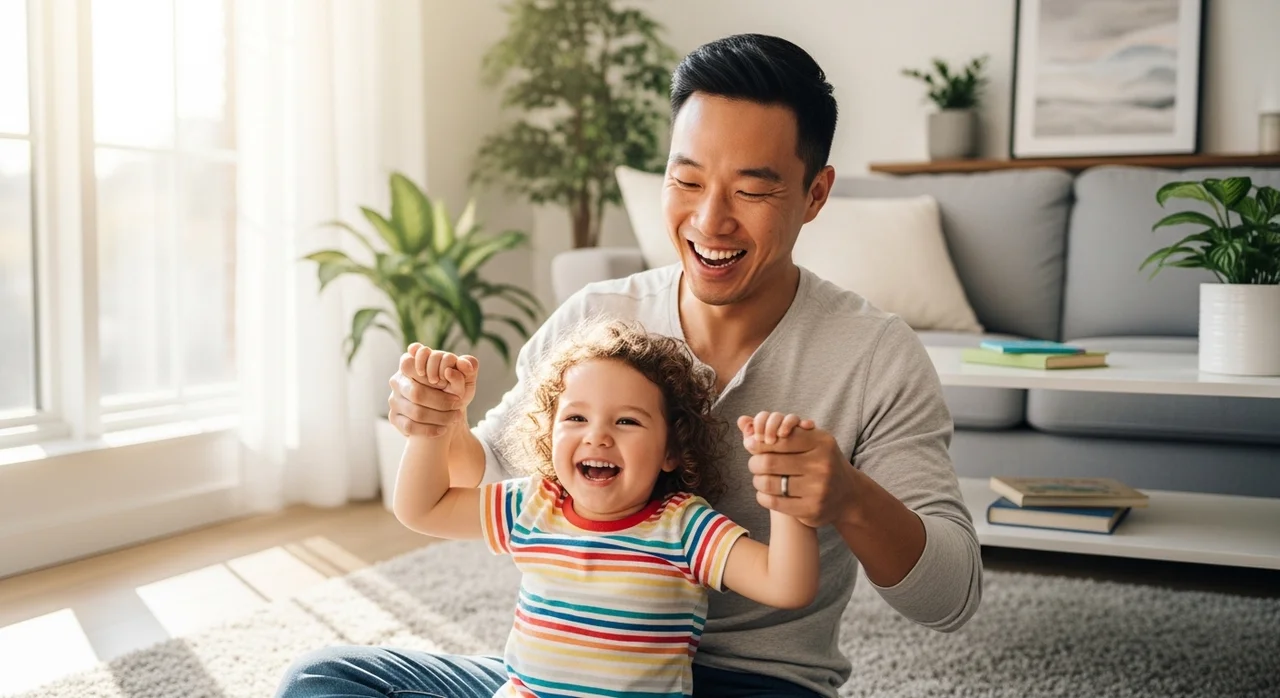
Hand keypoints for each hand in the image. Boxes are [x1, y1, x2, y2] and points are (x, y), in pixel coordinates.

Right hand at [387, 344, 478, 437]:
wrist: (446, 412)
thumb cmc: (454, 389)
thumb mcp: (464, 377)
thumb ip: (467, 366)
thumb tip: (465, 363)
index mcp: (410, 363)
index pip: (413, 364)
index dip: (430, 374)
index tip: (447, 382)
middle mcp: (397, 380)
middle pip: (417, 393)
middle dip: (441, 401)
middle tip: (458, 403)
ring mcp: (394, 399)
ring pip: (415, 411)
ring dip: (439, 417)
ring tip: (455, 417)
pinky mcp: (394, 417)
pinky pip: (409, 426)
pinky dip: (429, 429)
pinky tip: (443, 429)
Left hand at [737, 411, 851, 527]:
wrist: (848, 494)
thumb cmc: (821, 461)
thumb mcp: (811, 440)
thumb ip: (780, 430)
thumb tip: (742, 421)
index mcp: (821, 443)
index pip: (779, 438)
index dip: (759, 441)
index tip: (751, 443)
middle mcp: (821, 465)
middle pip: (769, 461)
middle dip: (755, 462)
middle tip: (754, 463)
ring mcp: (817, 489)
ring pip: (768, 483)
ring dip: (757, 480)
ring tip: (759, 477)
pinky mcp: (811, 510)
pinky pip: (773, 502)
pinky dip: (762, 496)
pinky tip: (765, 492)